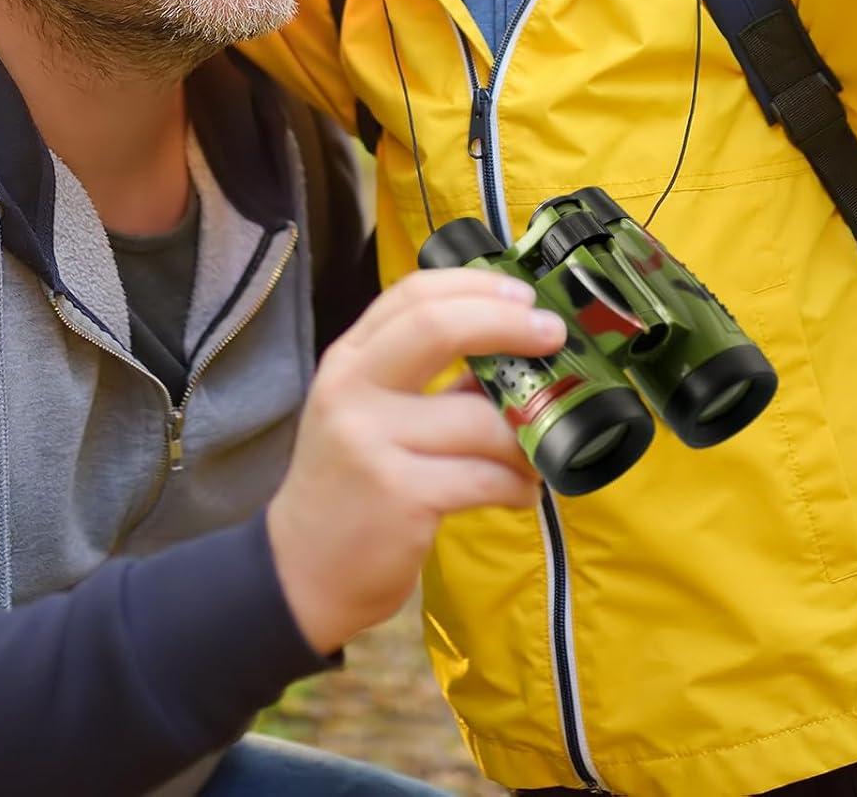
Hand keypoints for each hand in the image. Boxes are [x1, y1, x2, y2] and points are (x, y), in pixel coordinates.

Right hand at [265, 268, 563, 654]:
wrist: (303, 571)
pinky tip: (521, 492)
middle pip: (437, 328)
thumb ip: (431, 378)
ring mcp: (372, 442)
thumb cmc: (352, 482)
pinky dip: (518, 484)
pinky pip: (486, 476)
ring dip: (527, 435)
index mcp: (349, 360)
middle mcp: (353, 390)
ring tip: (537, 453)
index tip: (524, 295)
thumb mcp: (373, 413)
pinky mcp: (401, 496)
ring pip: (480, 419)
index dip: (476, 285)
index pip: (413, 295)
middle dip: (508, 325)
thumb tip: (518, 351)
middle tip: (553, 336)